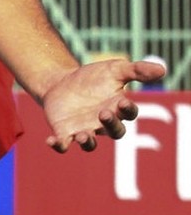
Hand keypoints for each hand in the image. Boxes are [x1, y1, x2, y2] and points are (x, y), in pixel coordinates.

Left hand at [40, 57, 166, 151]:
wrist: (60, 83)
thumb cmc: (92, 78)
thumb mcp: (114, 69)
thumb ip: (136, 70)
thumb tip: (162, 68)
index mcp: (118, 108)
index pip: (128, 114)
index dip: (127, 110)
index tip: (122, 101)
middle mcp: (103, 123)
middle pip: (114, 131)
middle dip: (111, 124)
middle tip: (104, 113)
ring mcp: (84, 129)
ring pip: (90, 143)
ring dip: (88, 141)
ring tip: (83, 135)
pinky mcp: (64, 132)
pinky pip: (63, 144)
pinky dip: (58, 145)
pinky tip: (51, 141)